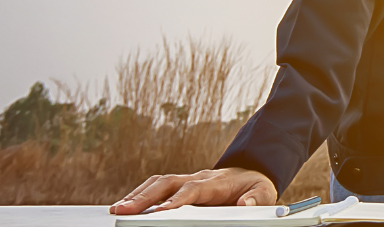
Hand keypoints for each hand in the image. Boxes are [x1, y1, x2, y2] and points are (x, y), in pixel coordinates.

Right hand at [110, 168, 277, 213]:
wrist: (253, 173)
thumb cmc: (256, 186)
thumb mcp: (265, 193)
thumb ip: (256, 198)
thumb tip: (244, 203)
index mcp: (217, 182)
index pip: (193, 189)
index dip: (177, 199)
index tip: (161, 210)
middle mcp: (198, 177)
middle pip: (168, 183)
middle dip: (145, 196)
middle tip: (124, 209)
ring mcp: (188, 179)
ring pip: (159, 183)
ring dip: (138, 194)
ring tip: (119, 208)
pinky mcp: (181, 185)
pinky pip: (158, 186)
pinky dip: (141, 193)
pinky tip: (127, 203)